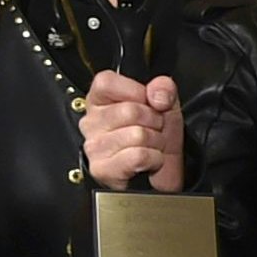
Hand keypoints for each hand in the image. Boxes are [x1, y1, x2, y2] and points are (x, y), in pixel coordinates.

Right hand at [79, 69, 185, 191]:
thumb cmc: (158, 139)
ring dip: (155, 142)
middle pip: (130, 110)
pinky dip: (153, 159)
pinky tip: (147, 161)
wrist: (164, 174)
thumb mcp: (166, 105)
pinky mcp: (102, 169)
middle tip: (153, 130)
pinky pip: (138, 156)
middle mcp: (91, 123)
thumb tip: (158, 94)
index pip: (106, 82)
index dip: (136, 91)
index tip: (147, 104)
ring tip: (150, 146)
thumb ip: (163, 88)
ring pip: (137, 134)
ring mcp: (94, 147)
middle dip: (153, 122)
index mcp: (99, 101)